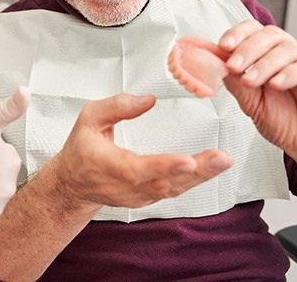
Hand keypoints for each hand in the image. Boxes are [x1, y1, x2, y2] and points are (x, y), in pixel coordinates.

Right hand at [53, 93, 232, 209]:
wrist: (73, 184)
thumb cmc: (81, 149)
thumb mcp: (89, 118)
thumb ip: (116, 106)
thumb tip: (148, 100)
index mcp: (107, 165)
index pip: (137, 169)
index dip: (163, 166)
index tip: (187, 161)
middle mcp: (124, 186)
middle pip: (164, 182)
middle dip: (196, 171)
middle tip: (221, 158)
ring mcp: (137, 196)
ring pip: (173, 189)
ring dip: (201, 176)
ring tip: (223, 160)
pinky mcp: (147, 197)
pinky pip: (174, 190)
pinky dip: (194, 180)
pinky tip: (212, 168)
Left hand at [218, 20, 296, 167]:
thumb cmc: (286, 125)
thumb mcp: (253, 105)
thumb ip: (237, 84)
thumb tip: (216, 64)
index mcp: (273, 56)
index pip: (256, 31)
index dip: (239, 34)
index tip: (222, 46)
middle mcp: (295, 55)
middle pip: (272, 36)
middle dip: (248, 49)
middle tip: (233, 65)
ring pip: (291, 49)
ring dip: (266, 63)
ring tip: (251, 80)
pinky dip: (292, 73)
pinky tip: (277, 84)